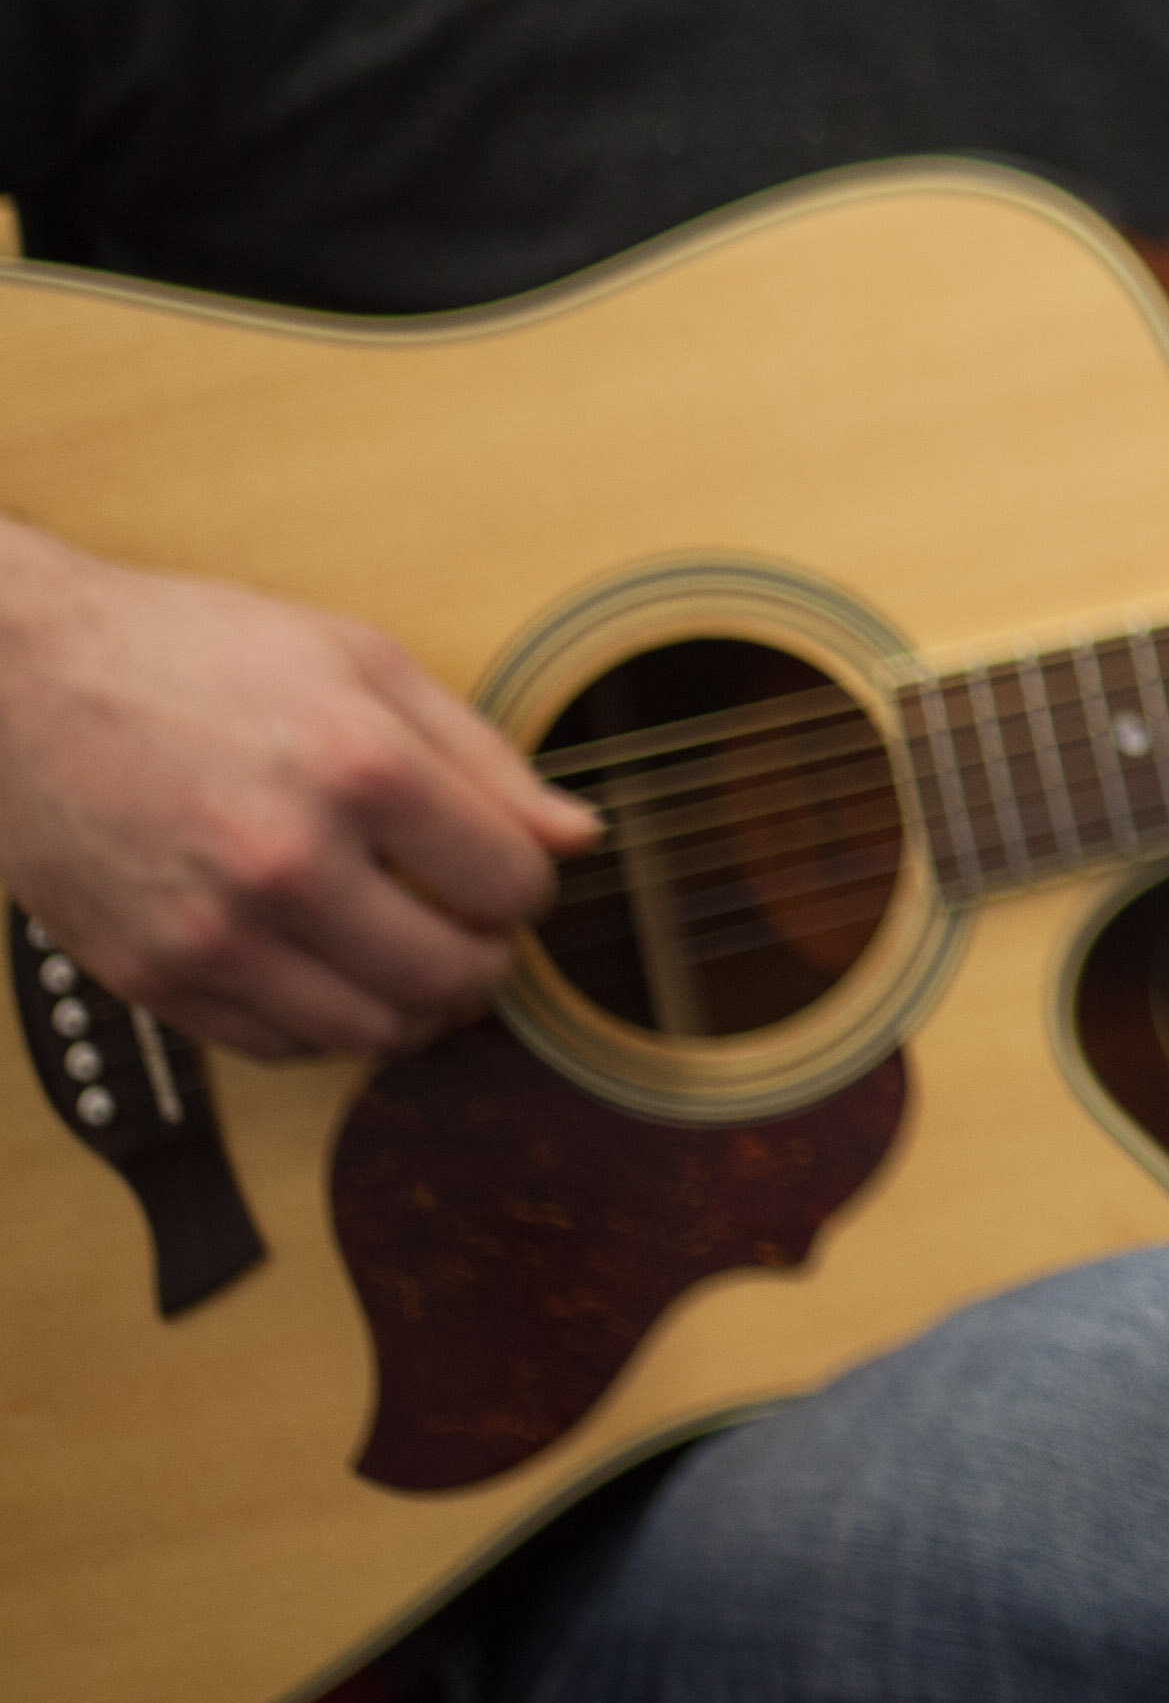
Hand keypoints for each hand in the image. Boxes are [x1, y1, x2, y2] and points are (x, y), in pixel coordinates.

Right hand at [0, 514, 596, 1060]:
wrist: (22, 685)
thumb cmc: (196, 656)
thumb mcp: (363, 664)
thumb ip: (483, 758)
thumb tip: (580, 837)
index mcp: (358, 767)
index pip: (511, 883)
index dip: (529, 881)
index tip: (507, 866)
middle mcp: (287, 861)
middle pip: (454, 974)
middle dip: (489, 958)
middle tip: (474, 926)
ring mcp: (212, 932)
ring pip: (374, 1031)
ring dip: (420, 1008)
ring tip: (416, 957)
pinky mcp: (151, 977)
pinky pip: (279, 1047)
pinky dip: (330, 1024)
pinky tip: (334, 970)